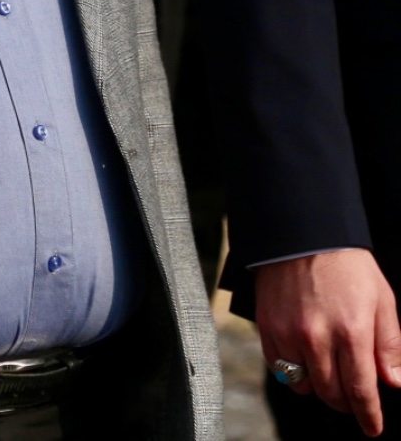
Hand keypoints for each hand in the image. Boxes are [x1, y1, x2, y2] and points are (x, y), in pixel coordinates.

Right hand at [256, 248, 400, 435]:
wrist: (302, 235)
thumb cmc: (347, 266)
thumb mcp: (382, 301)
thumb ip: (388, 345)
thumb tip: (392, 380)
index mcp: (352, 332)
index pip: (361, 390)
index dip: (369, 415)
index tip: (372, 427)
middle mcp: (317, 337)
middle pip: (331, 393)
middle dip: (346, 403)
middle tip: (353, 398)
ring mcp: (288, 333)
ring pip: (303, 385)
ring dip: (319, 387)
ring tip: (328, 375)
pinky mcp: (267, 327)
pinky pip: (279, 368)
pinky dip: (293, 372)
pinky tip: (305, 361)